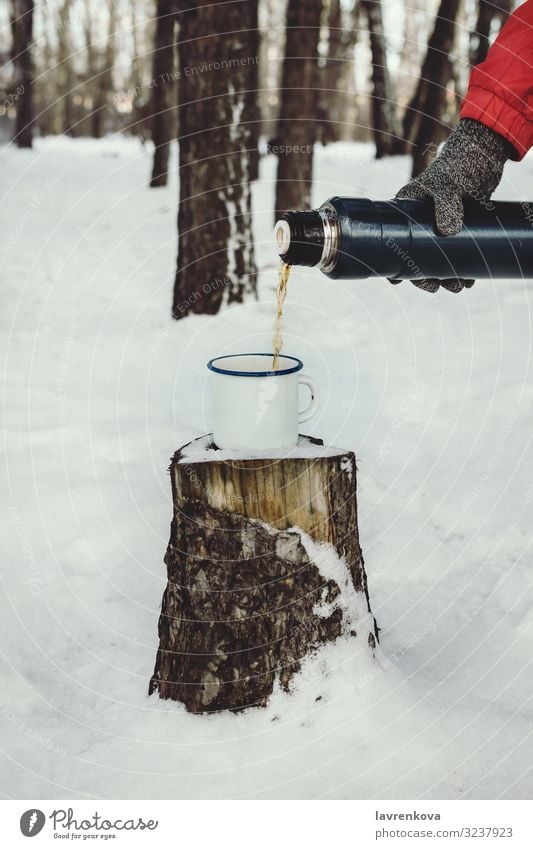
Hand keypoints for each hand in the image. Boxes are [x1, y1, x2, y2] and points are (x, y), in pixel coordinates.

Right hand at [392, 119, 511, 292]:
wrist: (482, 156)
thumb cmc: (457, 166)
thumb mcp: (447, 185)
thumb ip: (446, 205)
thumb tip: (448, 232)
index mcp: (405, 212)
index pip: (393, 244)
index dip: (395, 266)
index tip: (400, 282)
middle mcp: (418, 223)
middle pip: (417, 258)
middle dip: (428, 277)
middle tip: (441, 288)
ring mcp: (438, 227)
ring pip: (438, 259)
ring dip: (448, 276)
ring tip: (461, 285)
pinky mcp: (457, 229)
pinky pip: (456, 254)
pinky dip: (462, 267)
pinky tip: (469, 279)